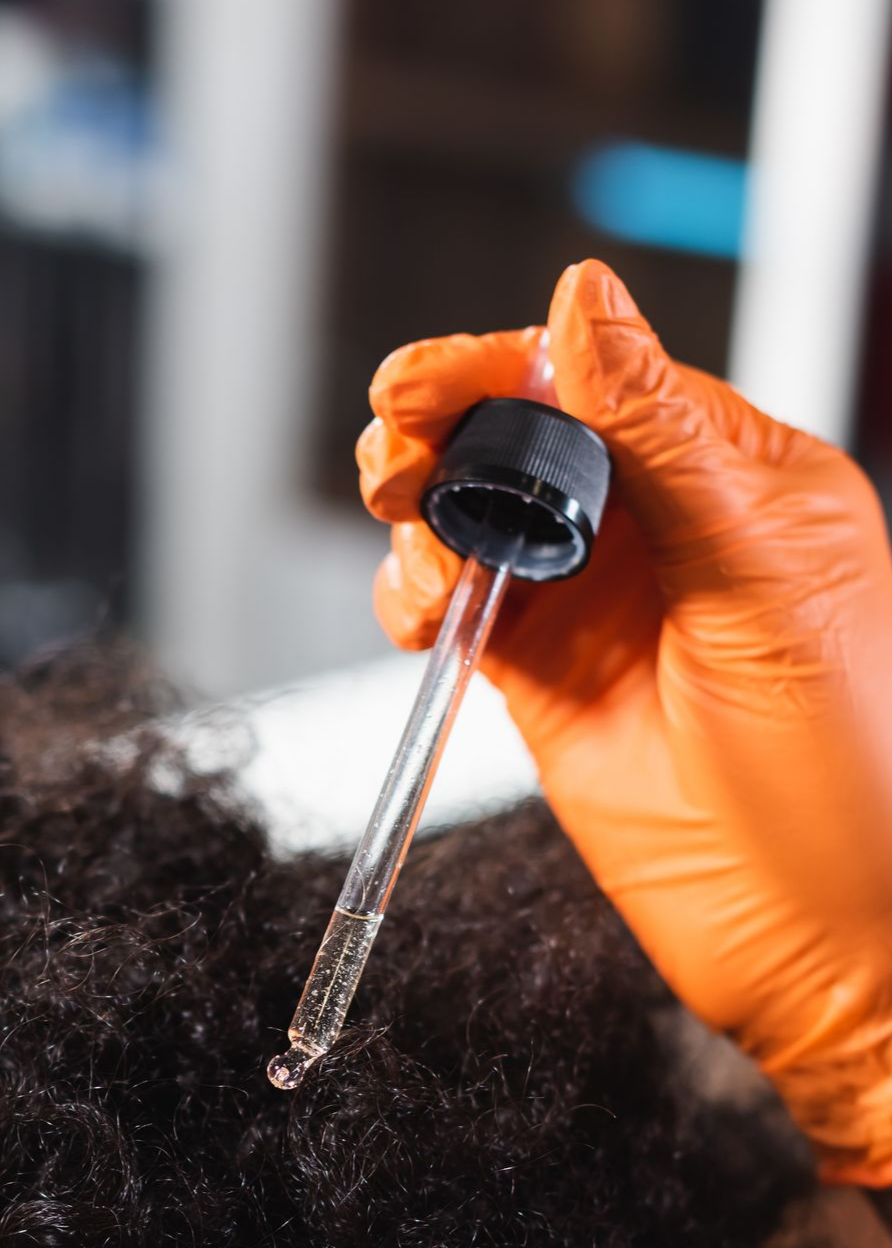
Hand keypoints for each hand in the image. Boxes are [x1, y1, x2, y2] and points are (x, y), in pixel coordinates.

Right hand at [356, 259, 891, 1186]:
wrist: (823, 944)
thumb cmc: (847, 775)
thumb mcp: (758, 580)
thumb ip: (662, 440)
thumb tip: (587, 304)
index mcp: (741, 477)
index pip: (608, 374)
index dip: (517, 363)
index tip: (448, 378)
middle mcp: (664, 531)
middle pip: (526, 431)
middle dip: (449, 423)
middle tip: (399, 447)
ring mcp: (599, 607)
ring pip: (477, 514)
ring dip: (423, 509)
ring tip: (412, 526)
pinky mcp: (544, 684)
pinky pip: (456, 609)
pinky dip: (417, 597)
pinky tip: (427, 611)